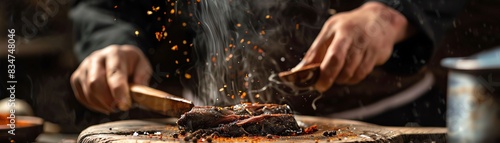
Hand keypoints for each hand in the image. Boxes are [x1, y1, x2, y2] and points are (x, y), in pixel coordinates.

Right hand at [71, 45, 151, 113]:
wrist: (115, 56)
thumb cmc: (131, 64)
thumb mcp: (143, 66)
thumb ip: (142, 78)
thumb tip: (138, 94)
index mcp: (115, 53)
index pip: (115, 73)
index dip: (119, 91)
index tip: (125, 105)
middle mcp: (96, 58)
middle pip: (95, 82)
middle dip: (107, 100)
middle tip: (119, 109)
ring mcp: (84, 67)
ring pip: (87, 91)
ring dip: (102, 104)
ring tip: (114, 106)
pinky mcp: (76, 77)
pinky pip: (81, 96)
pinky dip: (94, 105)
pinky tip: (104, 104)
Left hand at [293, 2, 410, 91]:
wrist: (380, 20)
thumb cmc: (350, 26)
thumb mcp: (330, 32)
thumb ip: (315, 52)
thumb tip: (299, 71)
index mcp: (342, 31)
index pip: (333, 56)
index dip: (323, 73)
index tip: (315, 83)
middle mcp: (357, 39)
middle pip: (343, 66)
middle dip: (329, 78)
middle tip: (322, 85)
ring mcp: (368, 48)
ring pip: (352, 73)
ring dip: (340, 79)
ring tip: (336, 73)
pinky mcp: (376, 57)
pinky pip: (361, 75)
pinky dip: (351, 79)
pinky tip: (348, 73)